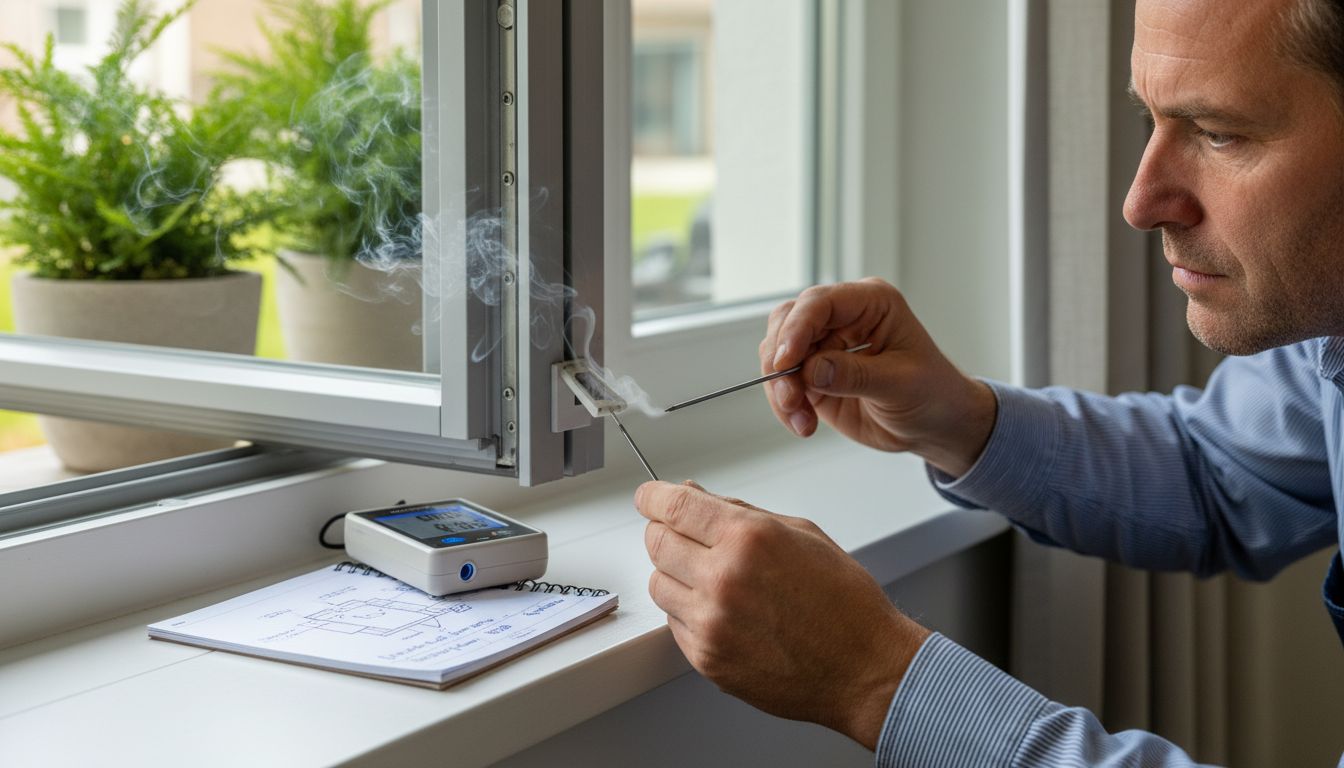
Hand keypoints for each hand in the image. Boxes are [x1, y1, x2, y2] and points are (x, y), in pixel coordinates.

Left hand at [635, 480, 930, 749]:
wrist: (864, 668)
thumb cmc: (843, 602)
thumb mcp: (801, 534)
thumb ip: (741, 512)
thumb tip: (695, 495)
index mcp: (749, 539)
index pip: (675, 506)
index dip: (653, 497)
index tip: (648, 497)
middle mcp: (724, 579)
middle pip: (657, 542)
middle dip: (663, 532)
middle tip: (680, 534)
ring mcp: (712, 623)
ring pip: (658, 584)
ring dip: (674, 574)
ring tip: (711, 577)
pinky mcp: (707, 658)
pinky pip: (674, 623)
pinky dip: (688, 611)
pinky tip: (723, 610)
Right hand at [761, 277, 995, 476]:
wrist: (935, 424)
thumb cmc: (932, 394)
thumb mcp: (901, 384)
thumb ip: (855, 375)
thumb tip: (811, 369)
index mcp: (871, 303)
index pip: (820, 302)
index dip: (796, 328)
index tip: (784, 361)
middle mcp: (843, 318)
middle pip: (788, 321)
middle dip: (780, 359)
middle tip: (789, 396)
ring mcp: (824, 345)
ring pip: (776, 352)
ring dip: (780, 387)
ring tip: (799, 417)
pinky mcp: (813, 374)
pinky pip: (783, 382)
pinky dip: (785, 405)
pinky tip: (803, 424)